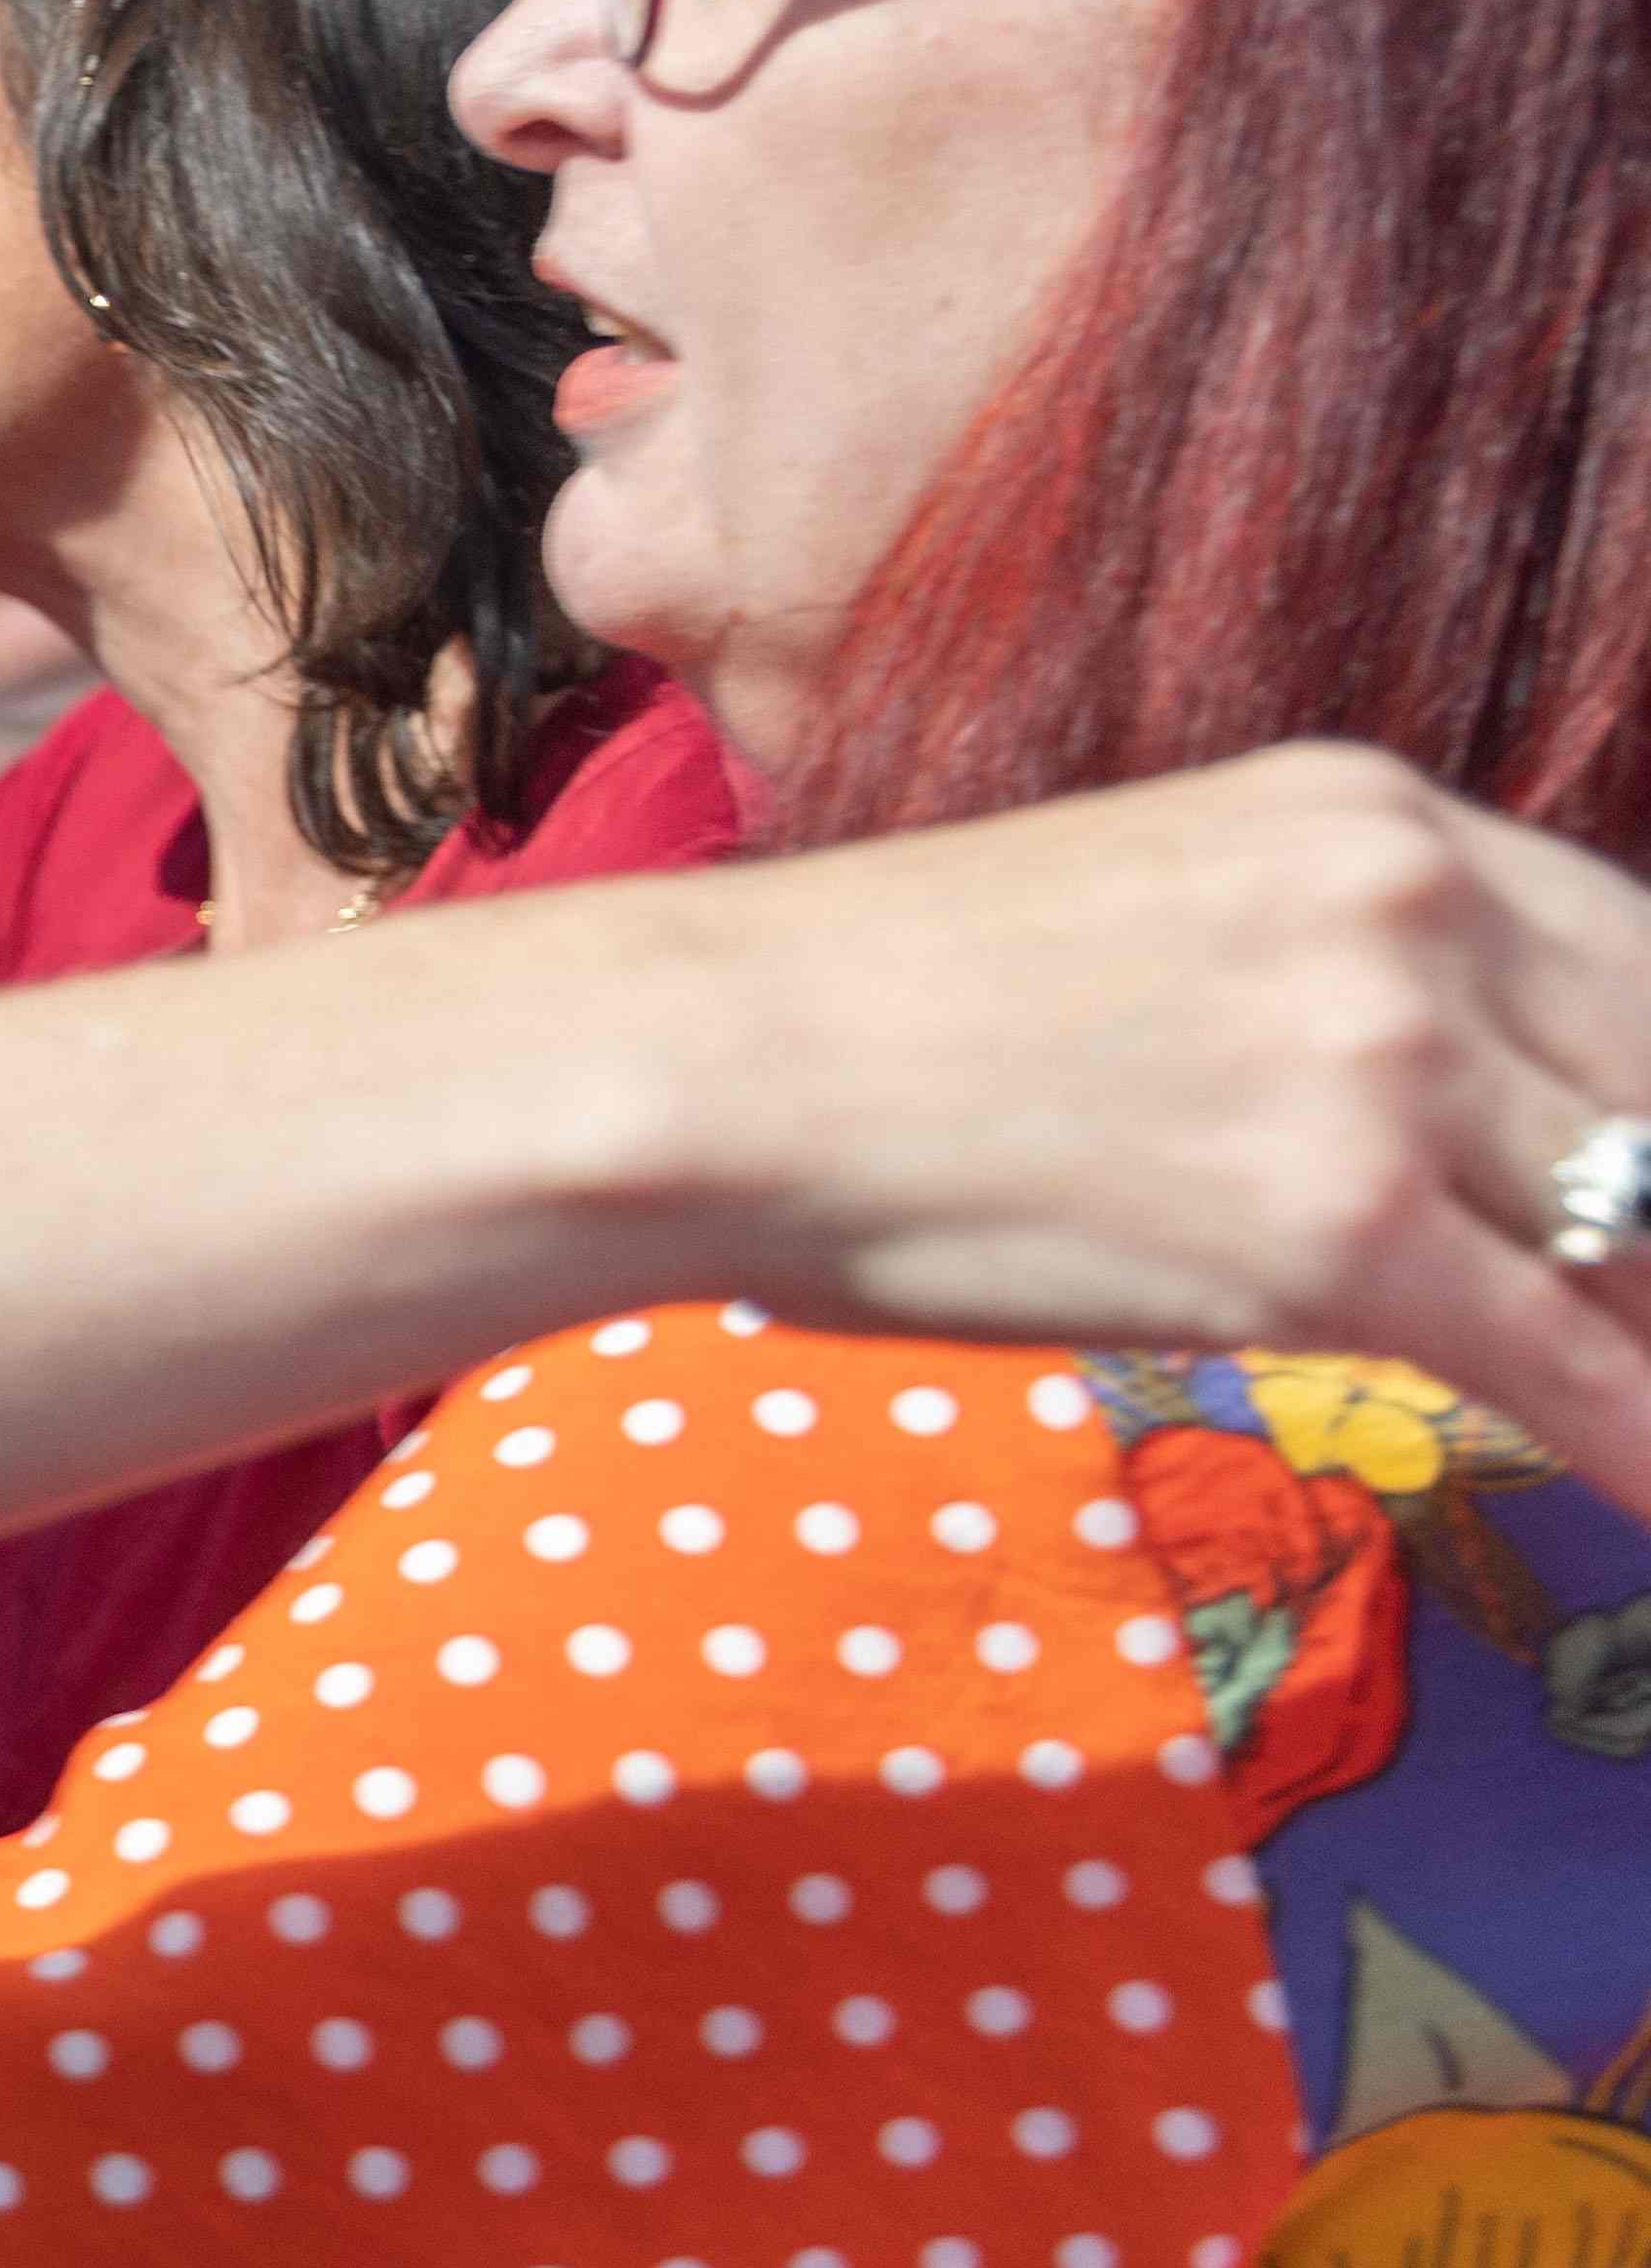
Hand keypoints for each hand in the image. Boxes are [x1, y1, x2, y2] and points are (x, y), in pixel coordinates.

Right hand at [702, 743, 1650, 1490]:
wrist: (710, 1063)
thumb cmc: (867, 1013)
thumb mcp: (1149, 907)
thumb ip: (1319, 974)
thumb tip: (1429, 1124)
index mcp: (1371, 818)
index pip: (1646, 963)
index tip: (1650, 1188)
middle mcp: (1412, 916)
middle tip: (1646, 1305)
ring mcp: (1386, 1071)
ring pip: (1649, 1237)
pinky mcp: (1344, 1233)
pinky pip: (1583, 1368)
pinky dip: (1647, 1448)